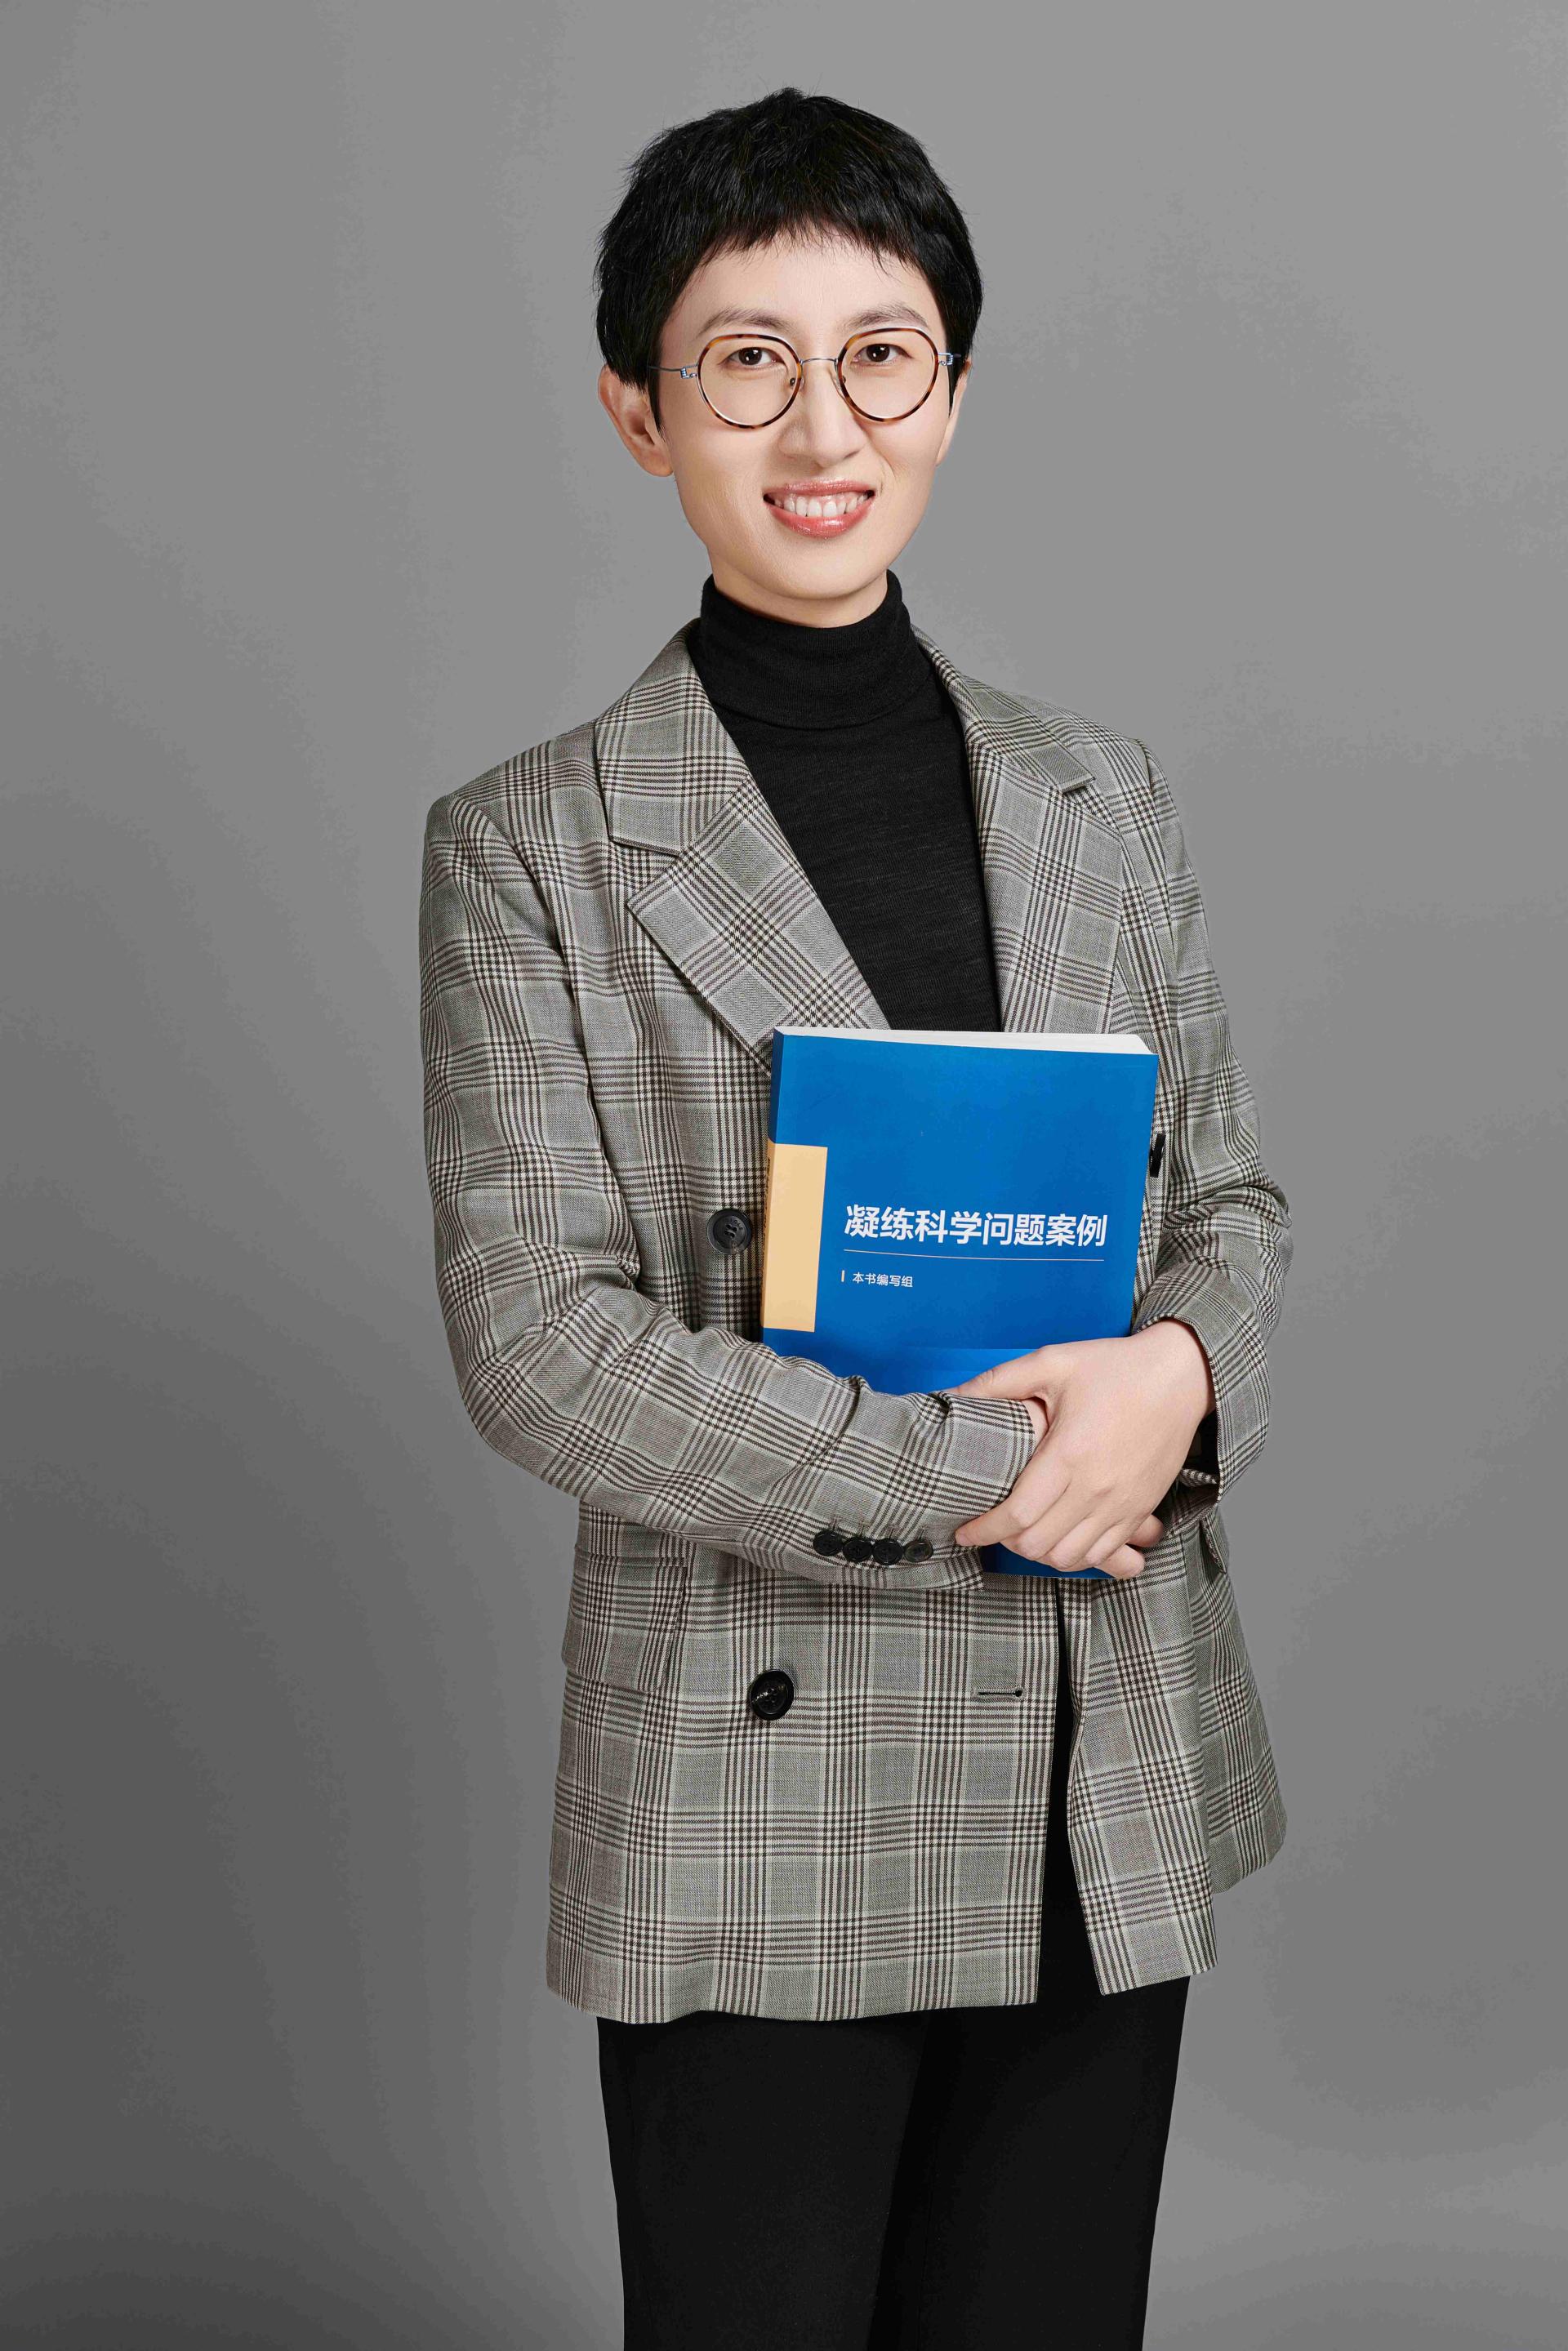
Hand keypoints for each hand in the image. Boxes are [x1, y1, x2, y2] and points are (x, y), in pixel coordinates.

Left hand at [946, 1324, 1214, 1579]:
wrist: (1182, 1377)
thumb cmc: (1115, 1367)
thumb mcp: (1052, 1362)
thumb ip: (998, 1382)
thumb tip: (951, 1395)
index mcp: (1069, 1453)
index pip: (1017, 1514)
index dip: (983, 1529)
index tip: (964, 1530)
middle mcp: (1096, 1487)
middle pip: (1038, 1544)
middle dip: (1005, 1541)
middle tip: (991, 1525)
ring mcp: (1122, 1504)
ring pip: (1069, 1557)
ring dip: (1038, 1552)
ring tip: (1022, 1532)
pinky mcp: (1140, 1510)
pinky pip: (1102, 1554)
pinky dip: (1075, 1555)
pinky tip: (1059, 1536)